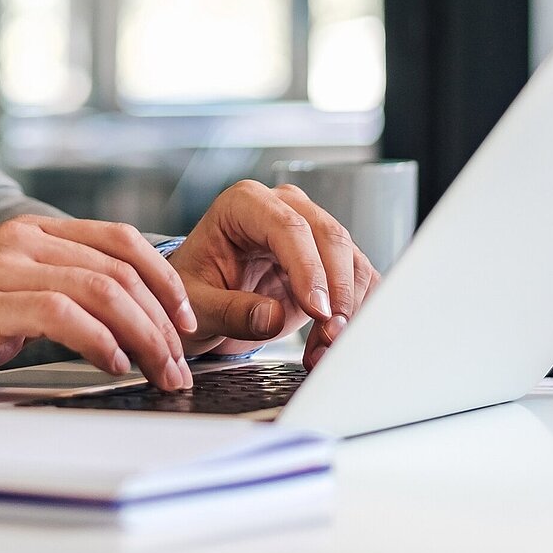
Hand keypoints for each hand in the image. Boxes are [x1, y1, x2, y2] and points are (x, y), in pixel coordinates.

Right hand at [0, 216, 198, 393]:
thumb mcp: (10, 293)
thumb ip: (59, 290)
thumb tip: (124, 318)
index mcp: (31, 231)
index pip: (119, 239)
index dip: (163, 277)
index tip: (186, 319)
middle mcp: (21, 239)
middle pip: (119, 268)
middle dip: (163, 320)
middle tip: (180, 363)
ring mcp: (2, 266)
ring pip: (100, 289)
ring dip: (143, 336)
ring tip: (158, 371)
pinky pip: (62, 314)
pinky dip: (100, 341)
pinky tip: (113, 364)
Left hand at [167, 180, 381, 367]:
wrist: (203, 300)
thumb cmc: (194, 290)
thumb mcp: (197, 304)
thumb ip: (230, 310)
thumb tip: (271, 316)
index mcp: (243, 204)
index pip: (287, 227)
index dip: (308, 268)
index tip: (318, 310)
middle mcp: (283, 208)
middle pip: (329, 238)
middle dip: (337, 291)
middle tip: (332, 334)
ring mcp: (311, 231)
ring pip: (352, 259)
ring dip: (349, 308)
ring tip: (327, 347)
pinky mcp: (329, 260)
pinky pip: (359, 281)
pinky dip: (355, 313)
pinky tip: (333, 342)